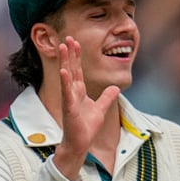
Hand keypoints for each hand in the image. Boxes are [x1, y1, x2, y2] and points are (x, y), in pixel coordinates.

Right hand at [53, 37, 119, 180]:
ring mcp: (70, 99)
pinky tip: (64, 71)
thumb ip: (106, 97)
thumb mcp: (100, 109)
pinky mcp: (69, 108)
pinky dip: (66, 82)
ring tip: (64, 47)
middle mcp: (72, 92)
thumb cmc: (86, 127)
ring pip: (67, 76)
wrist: (80, 143)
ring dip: (66, 61)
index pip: (78, 70)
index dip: (77, 56)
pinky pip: (67, 92)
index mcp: (79, 92)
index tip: (76, 42)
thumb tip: (115, 88)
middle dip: (70, 53)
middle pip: (72, 68)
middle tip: (68, 37)